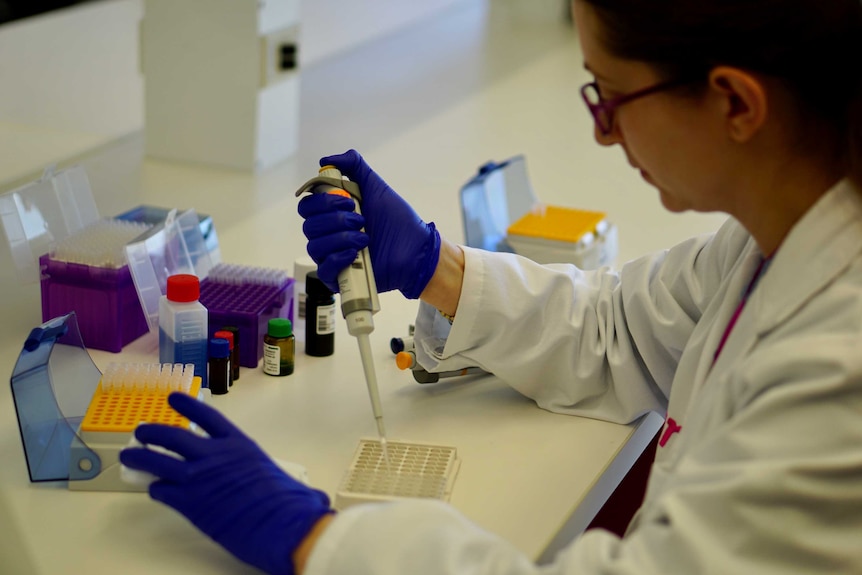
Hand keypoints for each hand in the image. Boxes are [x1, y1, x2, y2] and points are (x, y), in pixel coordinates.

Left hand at [119, 393, 332, 574]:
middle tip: (142, 431)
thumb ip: (281, 482)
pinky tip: (154, 490)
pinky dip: (155, 488)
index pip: (207, 416)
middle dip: (153, 432)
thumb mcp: (283, 481)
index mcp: (238, 445)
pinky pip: (162, 491)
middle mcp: (214, 456)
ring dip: (140, 457)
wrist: (281, 524)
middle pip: (174, 436)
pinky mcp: (189, 503)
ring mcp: (198, 478)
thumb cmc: (288, 504)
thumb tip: (312, 499)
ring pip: (158, 461)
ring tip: (130, 455)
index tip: (174, 399)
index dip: (188, 405)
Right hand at [298, 149, 440, 298]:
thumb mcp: (375, 186)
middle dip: (335, 220)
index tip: (348, 200)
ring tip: (365, 237)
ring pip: (315, 246)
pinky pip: (323, 270)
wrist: (416, 247)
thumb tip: (326, 160)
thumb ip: (354, 166)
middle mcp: (328, 235)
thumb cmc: (397, 219)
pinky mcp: (340, 278)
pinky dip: (337, 258)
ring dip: (340, 238)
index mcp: (332, 214)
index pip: (307, 207)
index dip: (322, 202)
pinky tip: (355, 253)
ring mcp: (333, 256)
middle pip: (309, 226)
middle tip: (361, 219)